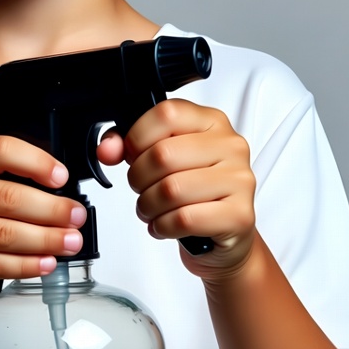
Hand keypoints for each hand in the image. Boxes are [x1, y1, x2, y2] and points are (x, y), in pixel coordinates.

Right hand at [0, 136, 86, 295]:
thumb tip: (57, 182)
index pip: (0, 150)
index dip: (36, 162)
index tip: (62, 177)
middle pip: (8, 197)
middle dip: (52, 209)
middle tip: (77, 217)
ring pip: (5, 234)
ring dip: (46, 239)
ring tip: (70, 242)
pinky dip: (26, 265)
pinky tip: (46, 263)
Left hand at [97, 99, 255, 279]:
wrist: (225, 235)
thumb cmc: (193, 191)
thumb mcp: (163, 159)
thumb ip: (129, 146)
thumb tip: (107, 149)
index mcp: (212, 121)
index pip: (166, 113)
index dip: (137, 137)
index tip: (132, 155)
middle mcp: (231, 145)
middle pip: (163, 154)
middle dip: (139, 179)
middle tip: (141, 189)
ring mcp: (240, 179)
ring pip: (171, 190)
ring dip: (148, 206)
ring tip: (151, 210)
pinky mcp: (240, 215)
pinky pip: (185, 218)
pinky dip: (163, 226)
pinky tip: (164, 225)